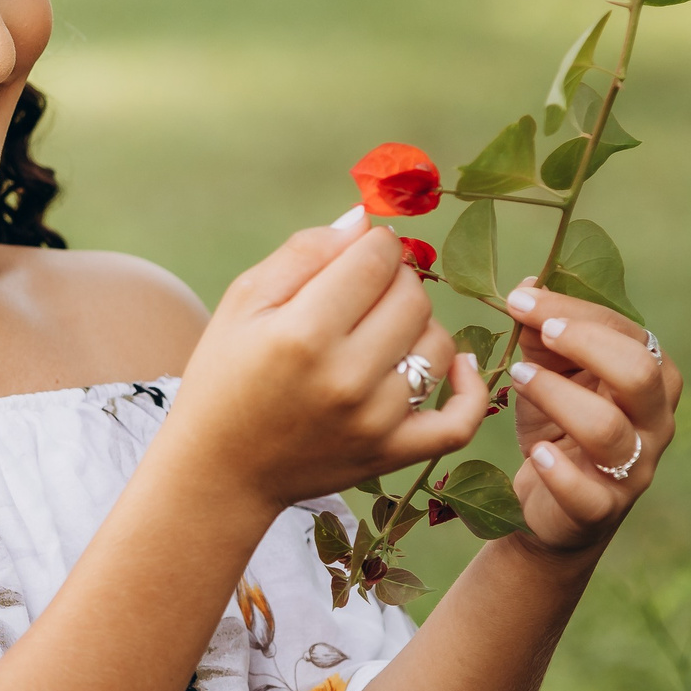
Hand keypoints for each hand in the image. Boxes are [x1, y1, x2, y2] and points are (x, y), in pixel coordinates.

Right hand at [177, 207, 487, 506]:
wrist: (220, 469)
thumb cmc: (224, 377)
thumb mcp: (243, 302)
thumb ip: (303, 253)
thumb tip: (365, 221)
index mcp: (303, 332)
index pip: (376, 258)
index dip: (371, 244)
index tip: (355, 256)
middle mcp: (346, 377)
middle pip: (412, 296)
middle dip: (393, 280)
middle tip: (363, 294)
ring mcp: (376, 420)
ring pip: (438, 343)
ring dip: (417, 327)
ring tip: (380, 333)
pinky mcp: (395, 454)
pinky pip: (462, 418)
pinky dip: (470, 386)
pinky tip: (455, 363)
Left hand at [500, 278, 681, 552]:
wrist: (547, 508)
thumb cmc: (556, 429)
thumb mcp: (547, 377)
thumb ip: (541, 337)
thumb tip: (528, 286)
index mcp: (651, 381)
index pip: (629, 334)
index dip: (576, 312)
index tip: (522, 299)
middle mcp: (654, 422)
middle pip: (640, 373)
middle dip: (586, 344)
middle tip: (538, 333)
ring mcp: (633, 469)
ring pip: (608, 429)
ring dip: (558, 396)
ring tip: (517, 378)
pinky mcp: (602, 510)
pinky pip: (589, 493)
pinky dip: (561, 472)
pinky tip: (537, 454)